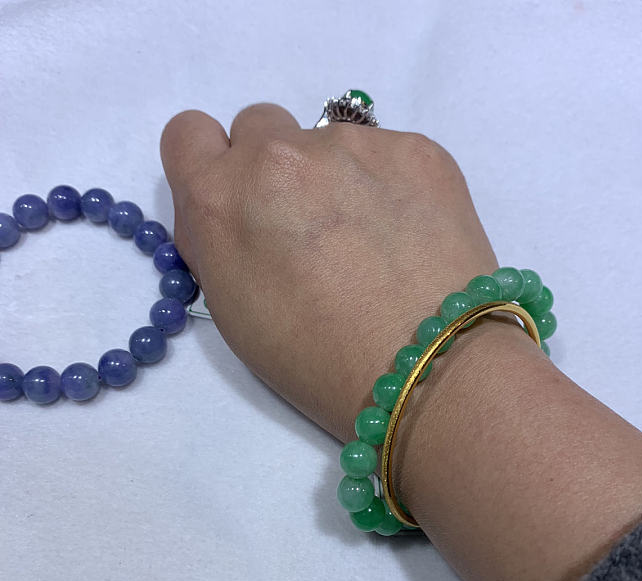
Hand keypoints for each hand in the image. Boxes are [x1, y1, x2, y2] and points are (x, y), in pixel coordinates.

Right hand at [160, 103, 514, 442]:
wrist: (428, 368)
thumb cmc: (319, 362)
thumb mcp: (234, 312)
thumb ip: (217, 239)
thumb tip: (230, 207)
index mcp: (221, 198)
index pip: (188, 132)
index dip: (212, 164)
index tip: (240, 197)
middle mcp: (279, 155)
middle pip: (260, 126)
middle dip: (274, 167)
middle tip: (310, 225)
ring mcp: (354, 145)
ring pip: (329, 141)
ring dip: (338, 177)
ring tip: (374, 242)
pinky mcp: (418, 150)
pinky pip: (388, 153)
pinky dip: (391, 185)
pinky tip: (411, 236)